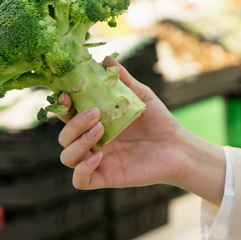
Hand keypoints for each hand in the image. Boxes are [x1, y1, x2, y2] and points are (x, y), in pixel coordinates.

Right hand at [56, 56, 224, 201]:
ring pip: (67, 157)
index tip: (66, 95)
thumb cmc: (159, 121)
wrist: (177, 146)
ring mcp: (97, 161)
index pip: (68, 116)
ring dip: (78, 143)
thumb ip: (123, 80)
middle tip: (96, 113)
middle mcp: (92, 142)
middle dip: (74, 124)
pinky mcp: (105, 177)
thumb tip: (106, 59)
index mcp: (96, 122)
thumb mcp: (141, 97)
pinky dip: (82, 169)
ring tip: (101, 130)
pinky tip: (98, 155)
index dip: (62, 107)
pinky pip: (79, 181)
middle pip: (64, 136)